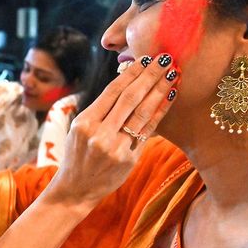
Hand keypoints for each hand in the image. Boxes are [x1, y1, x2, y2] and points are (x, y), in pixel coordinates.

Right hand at [44, 54, 176, 206]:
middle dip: (149, 75)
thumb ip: (100, 110)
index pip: (112, 91)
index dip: (131, 73)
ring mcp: (115, 147)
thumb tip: (126, 83)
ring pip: (142, 112)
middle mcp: (100, 134)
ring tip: (172, 74)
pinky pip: (148, 131)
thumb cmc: (78, 156)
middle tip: (164, 59)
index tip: (144, 58)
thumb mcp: (79, 130)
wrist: (75, 190)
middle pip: (129, 98)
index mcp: (85, 122)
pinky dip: (160, 112)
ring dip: (159, 90)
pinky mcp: (129, 159)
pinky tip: (170, 97)